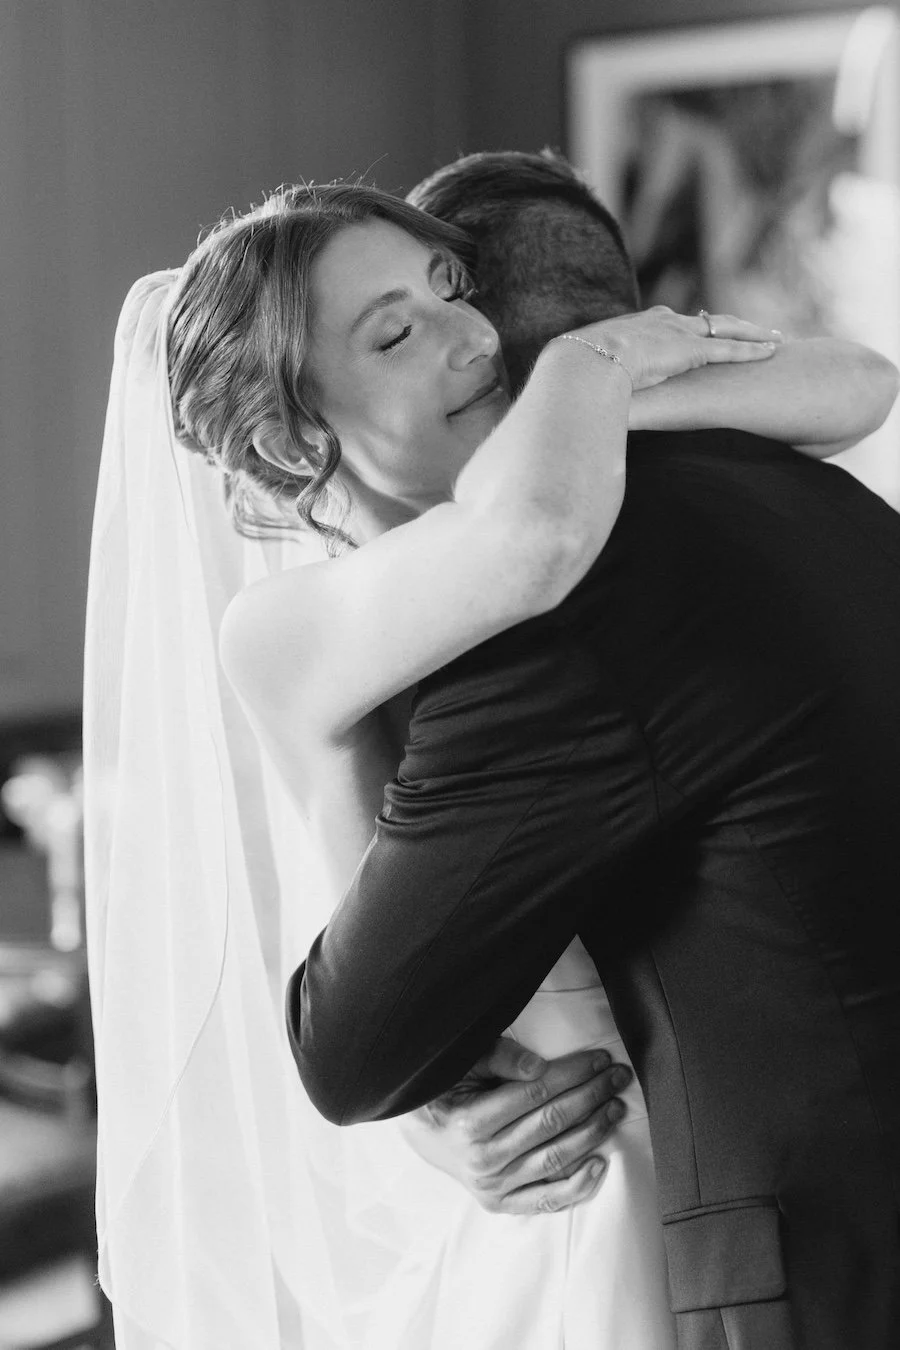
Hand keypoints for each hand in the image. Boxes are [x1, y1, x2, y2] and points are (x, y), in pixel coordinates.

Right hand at [398, 1036, 632, 1215]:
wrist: (421, 1132)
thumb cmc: (445, 1089)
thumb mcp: (463, 1063)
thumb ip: (498, 1057)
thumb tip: (539, 1066)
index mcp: (469, 1121)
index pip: (535, 1093)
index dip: (572, 1073)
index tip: (599, 1058)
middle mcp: (482, 1159)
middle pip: (551, 1123)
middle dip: (591, 1095)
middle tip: (618, 1076)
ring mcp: (492, 1186)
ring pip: (556, 1159)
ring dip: (593, 1131)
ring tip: (615, 1107)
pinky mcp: (500, 1203)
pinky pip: (546, 1200)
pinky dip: (577, 1187)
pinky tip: (601, 1164)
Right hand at [566, 306, 781, 391]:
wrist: (584, 363)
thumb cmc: (578, 372)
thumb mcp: (589, 374)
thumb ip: (600, 383)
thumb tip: (590, 405)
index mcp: (638, 327)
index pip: (672, 324)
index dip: (690, 328)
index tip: (702, 330)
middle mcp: (663, 323)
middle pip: (706, 321)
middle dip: (730, 324)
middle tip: (752, 328)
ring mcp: (678, 335)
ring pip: (726, 329)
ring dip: (752, 333)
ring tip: (774, 338)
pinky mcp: (690, 350)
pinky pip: (729, 349)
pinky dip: (752, 350)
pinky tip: (772, 351)